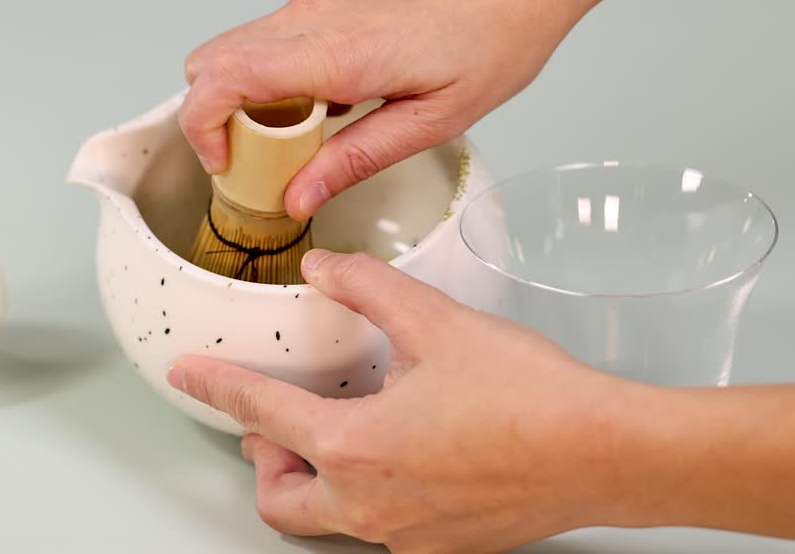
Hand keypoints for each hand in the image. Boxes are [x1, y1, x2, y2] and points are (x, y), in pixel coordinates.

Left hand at [166, 250, 642, 552]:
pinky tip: (405, 452)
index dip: (216, 388)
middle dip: (265, 459)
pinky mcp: (443, 544)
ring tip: (344, 430)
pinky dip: (370, 490)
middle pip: (279, 499)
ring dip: (317, 477)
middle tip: (279, 422)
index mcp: (354, 447)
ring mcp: (406, 533)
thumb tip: (327, 268)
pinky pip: (381, 526)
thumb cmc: (530, 397)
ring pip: (329, 518)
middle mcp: (370, 503)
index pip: (260, 415)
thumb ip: (368, 288)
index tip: (190, 375)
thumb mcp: (436, 321)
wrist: (604, 453)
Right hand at [178, 0, 602, 220]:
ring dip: (270, 82)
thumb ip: (356, 159)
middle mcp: (315, 4)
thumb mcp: (436, 119)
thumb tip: (298, 196)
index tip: (226, 161)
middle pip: (215, 59)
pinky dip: (302, 49)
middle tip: (278, 147)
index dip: (201, 128)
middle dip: (225, 112)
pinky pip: (289, 16)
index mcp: (338, 50)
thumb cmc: (503, 26)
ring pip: (252, 39)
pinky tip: (363, 60)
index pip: (220, 80)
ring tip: (341, 104)